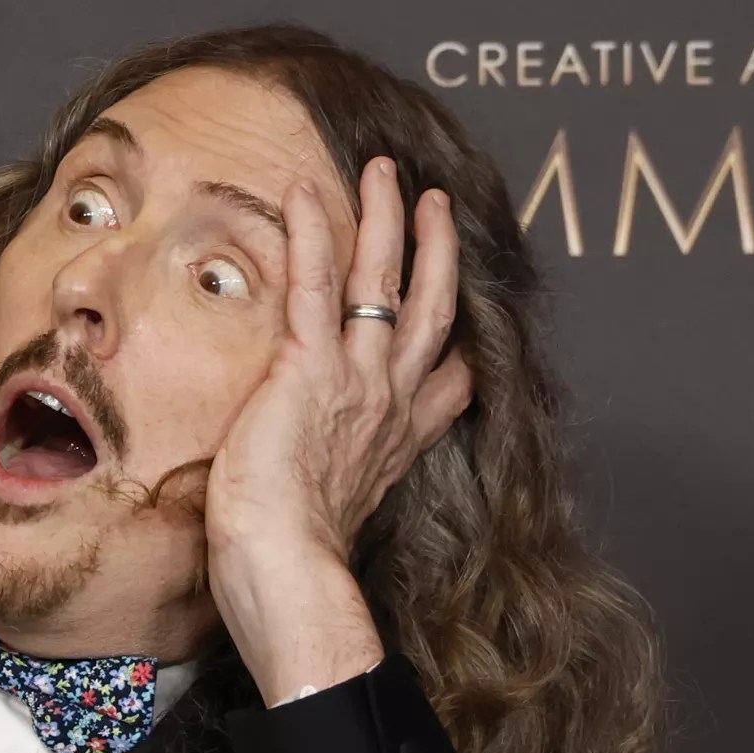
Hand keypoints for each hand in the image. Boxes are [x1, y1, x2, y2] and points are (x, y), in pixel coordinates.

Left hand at [204, 156, 472, 704]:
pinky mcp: (309, 369)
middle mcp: (388, 404)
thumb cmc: (291, 569)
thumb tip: (320, 496)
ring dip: (387, 219)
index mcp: (394, 445)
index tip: (464, 318)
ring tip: (388, 173)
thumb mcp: (333, 524)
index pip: (444, 385)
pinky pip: (314, 284)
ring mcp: (356, 381)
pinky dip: (313, 233)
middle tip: (436, 203)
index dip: (458, 345)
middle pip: (427, 310)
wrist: (290, 579)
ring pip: (383, 281)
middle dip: (435, 251)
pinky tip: (306, 190)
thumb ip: (339, 493)